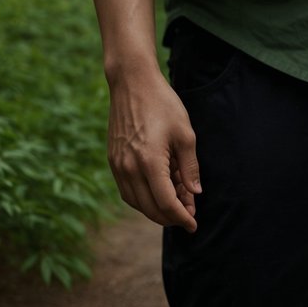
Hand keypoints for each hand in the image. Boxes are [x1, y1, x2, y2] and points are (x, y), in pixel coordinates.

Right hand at [105, 62, 201, 230]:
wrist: (132, 82)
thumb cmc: (163, 104)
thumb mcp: (185, 133)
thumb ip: (190, 167)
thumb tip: (195, 194)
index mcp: (149, 162)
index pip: (166, 203)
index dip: (182, 217)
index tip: (194, 224)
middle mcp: (129, 168)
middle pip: (150, 208)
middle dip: (171, 217)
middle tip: (188, 214)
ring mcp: (118, 165)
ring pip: (136, 202)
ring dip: (156, 209)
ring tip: (175, 202)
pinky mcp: (113, 160)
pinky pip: (127, 190)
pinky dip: (142, 198)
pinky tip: (157, 191)